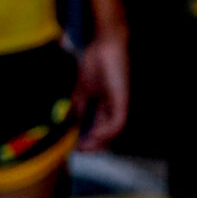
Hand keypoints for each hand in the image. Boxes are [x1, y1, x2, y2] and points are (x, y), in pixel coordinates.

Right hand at [74, 31, 129, 149]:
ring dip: (99, 142)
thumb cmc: (94, 63)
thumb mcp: (82, 91)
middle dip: (94, 145)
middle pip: (109, 133)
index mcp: (107, 105)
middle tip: (80, 152)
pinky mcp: (122, 99)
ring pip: (114, 131)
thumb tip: (74, 126)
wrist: (103, 45)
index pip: (101, 128)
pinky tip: (94, 136)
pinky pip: (118, 122)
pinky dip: (106, 132)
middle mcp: (116, 106)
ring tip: (85, 147)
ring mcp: (120, 103)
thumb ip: (80, 108)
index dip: (89, 140)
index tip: (76, 148)